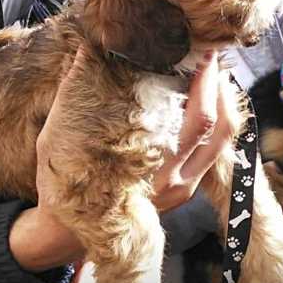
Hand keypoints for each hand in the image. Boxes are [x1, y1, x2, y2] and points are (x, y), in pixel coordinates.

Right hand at [12, 50, 231, 267]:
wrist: (67, 232)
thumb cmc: (63, 186)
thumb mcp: (59, 139)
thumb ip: (73, 95)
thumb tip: (86, 49)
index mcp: (149, 170)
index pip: (196, 121)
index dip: (204, 83)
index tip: (199, 52)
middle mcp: (174, 181)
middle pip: (215, 127)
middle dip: (216, 83)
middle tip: (208, 51)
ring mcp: (183, 188)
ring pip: (221, 139)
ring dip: (223, 101)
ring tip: (211, 70)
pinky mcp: (186, 189)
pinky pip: (214, 150)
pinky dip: (216, 120)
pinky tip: (205, 98)